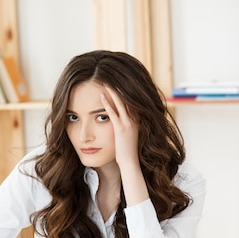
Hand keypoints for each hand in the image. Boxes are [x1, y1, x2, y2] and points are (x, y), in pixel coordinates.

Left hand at [101, 86, 148, 206]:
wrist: (130, 162)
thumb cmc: (126, 150)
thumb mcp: (128, 134)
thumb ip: (125, 124)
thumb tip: (119, 118)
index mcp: (137, 119)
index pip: (130, 99)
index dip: (123, 88)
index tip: (116, 78)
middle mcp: (135, 119)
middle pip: (126, 97)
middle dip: (117, 86)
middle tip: (109, 75)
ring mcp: (129, 123)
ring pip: (120, 102)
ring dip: (112, 91)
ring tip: (105, 80)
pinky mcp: (121, 129)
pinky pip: (114, 113)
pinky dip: (108, 103)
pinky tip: (101, 95)